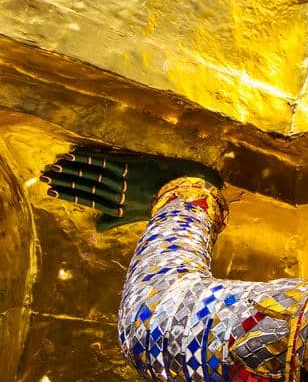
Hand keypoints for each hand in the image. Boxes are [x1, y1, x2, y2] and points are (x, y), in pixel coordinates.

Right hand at [41, 145, 220, 228]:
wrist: (188, 192)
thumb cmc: (164, 203)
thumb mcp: (137, 217)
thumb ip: (114, 221)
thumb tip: (94, 228)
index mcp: (119, 208)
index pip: (88, 200)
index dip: (68, 195)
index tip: (50, 192)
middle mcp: (118, 195)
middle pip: (85, 186)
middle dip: (64, 180)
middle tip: (44, 175)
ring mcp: (124, 181)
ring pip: (93, 174)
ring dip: (73, 168)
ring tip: (55, 164)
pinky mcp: (132, 167)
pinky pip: (107, 162)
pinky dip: (90, 157)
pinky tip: (77, 153)